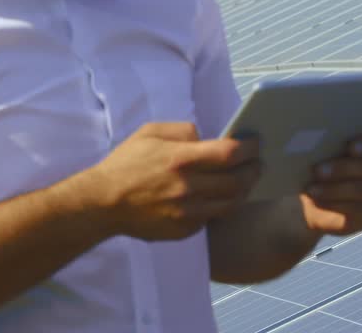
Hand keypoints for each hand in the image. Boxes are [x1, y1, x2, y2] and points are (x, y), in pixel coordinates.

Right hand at [89, 122, 260, 240]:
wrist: (102, 203)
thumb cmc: (126, 163)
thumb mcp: (151, 132)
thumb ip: (184, 130)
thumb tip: (208, 137)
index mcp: (180, 159)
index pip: (229, 153)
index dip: (249, 148)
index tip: (257, 143)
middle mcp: (187, 187)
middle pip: (238, 181)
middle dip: (254, 170)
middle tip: (259, 163)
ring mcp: (186, 212)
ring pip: (231, 204)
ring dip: (244, 191)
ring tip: (246, 181)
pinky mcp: (183, 230)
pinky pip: (212, 218)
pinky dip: (222, 206)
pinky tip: (222, 196)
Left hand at [299, 131, 361, 235]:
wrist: (310, 201)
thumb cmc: (317, 168)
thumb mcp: (320, 154)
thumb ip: (327, 145)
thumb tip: (317, 140)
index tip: (350, 147)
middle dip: (344, 168)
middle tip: (318, 170)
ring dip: (336, 189)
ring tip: (313, 190)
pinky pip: (361, 210)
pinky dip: (337, 205)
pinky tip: (320, 201)